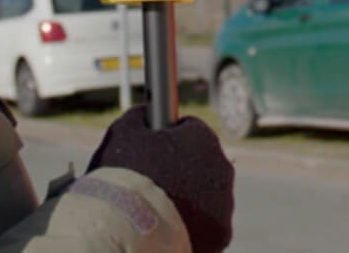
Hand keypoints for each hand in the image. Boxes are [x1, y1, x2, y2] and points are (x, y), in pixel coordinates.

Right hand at [87, 104, 234, 252]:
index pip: (190, 130)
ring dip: (187, 199)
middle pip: (200, 164)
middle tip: (152, 181)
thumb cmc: (124, 177)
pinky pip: (206, 224)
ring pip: (205, 195)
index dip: (169, 138)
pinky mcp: (221, 234)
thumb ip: (139, 117)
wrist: (129, 229)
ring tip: (157, 209)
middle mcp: (222, 168)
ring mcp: (225, 204)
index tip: (154, 148)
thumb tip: (145, 113)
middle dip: (181, 170)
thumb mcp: (123, 133)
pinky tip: (167, 226)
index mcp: (203, 138)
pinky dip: (190, 225)